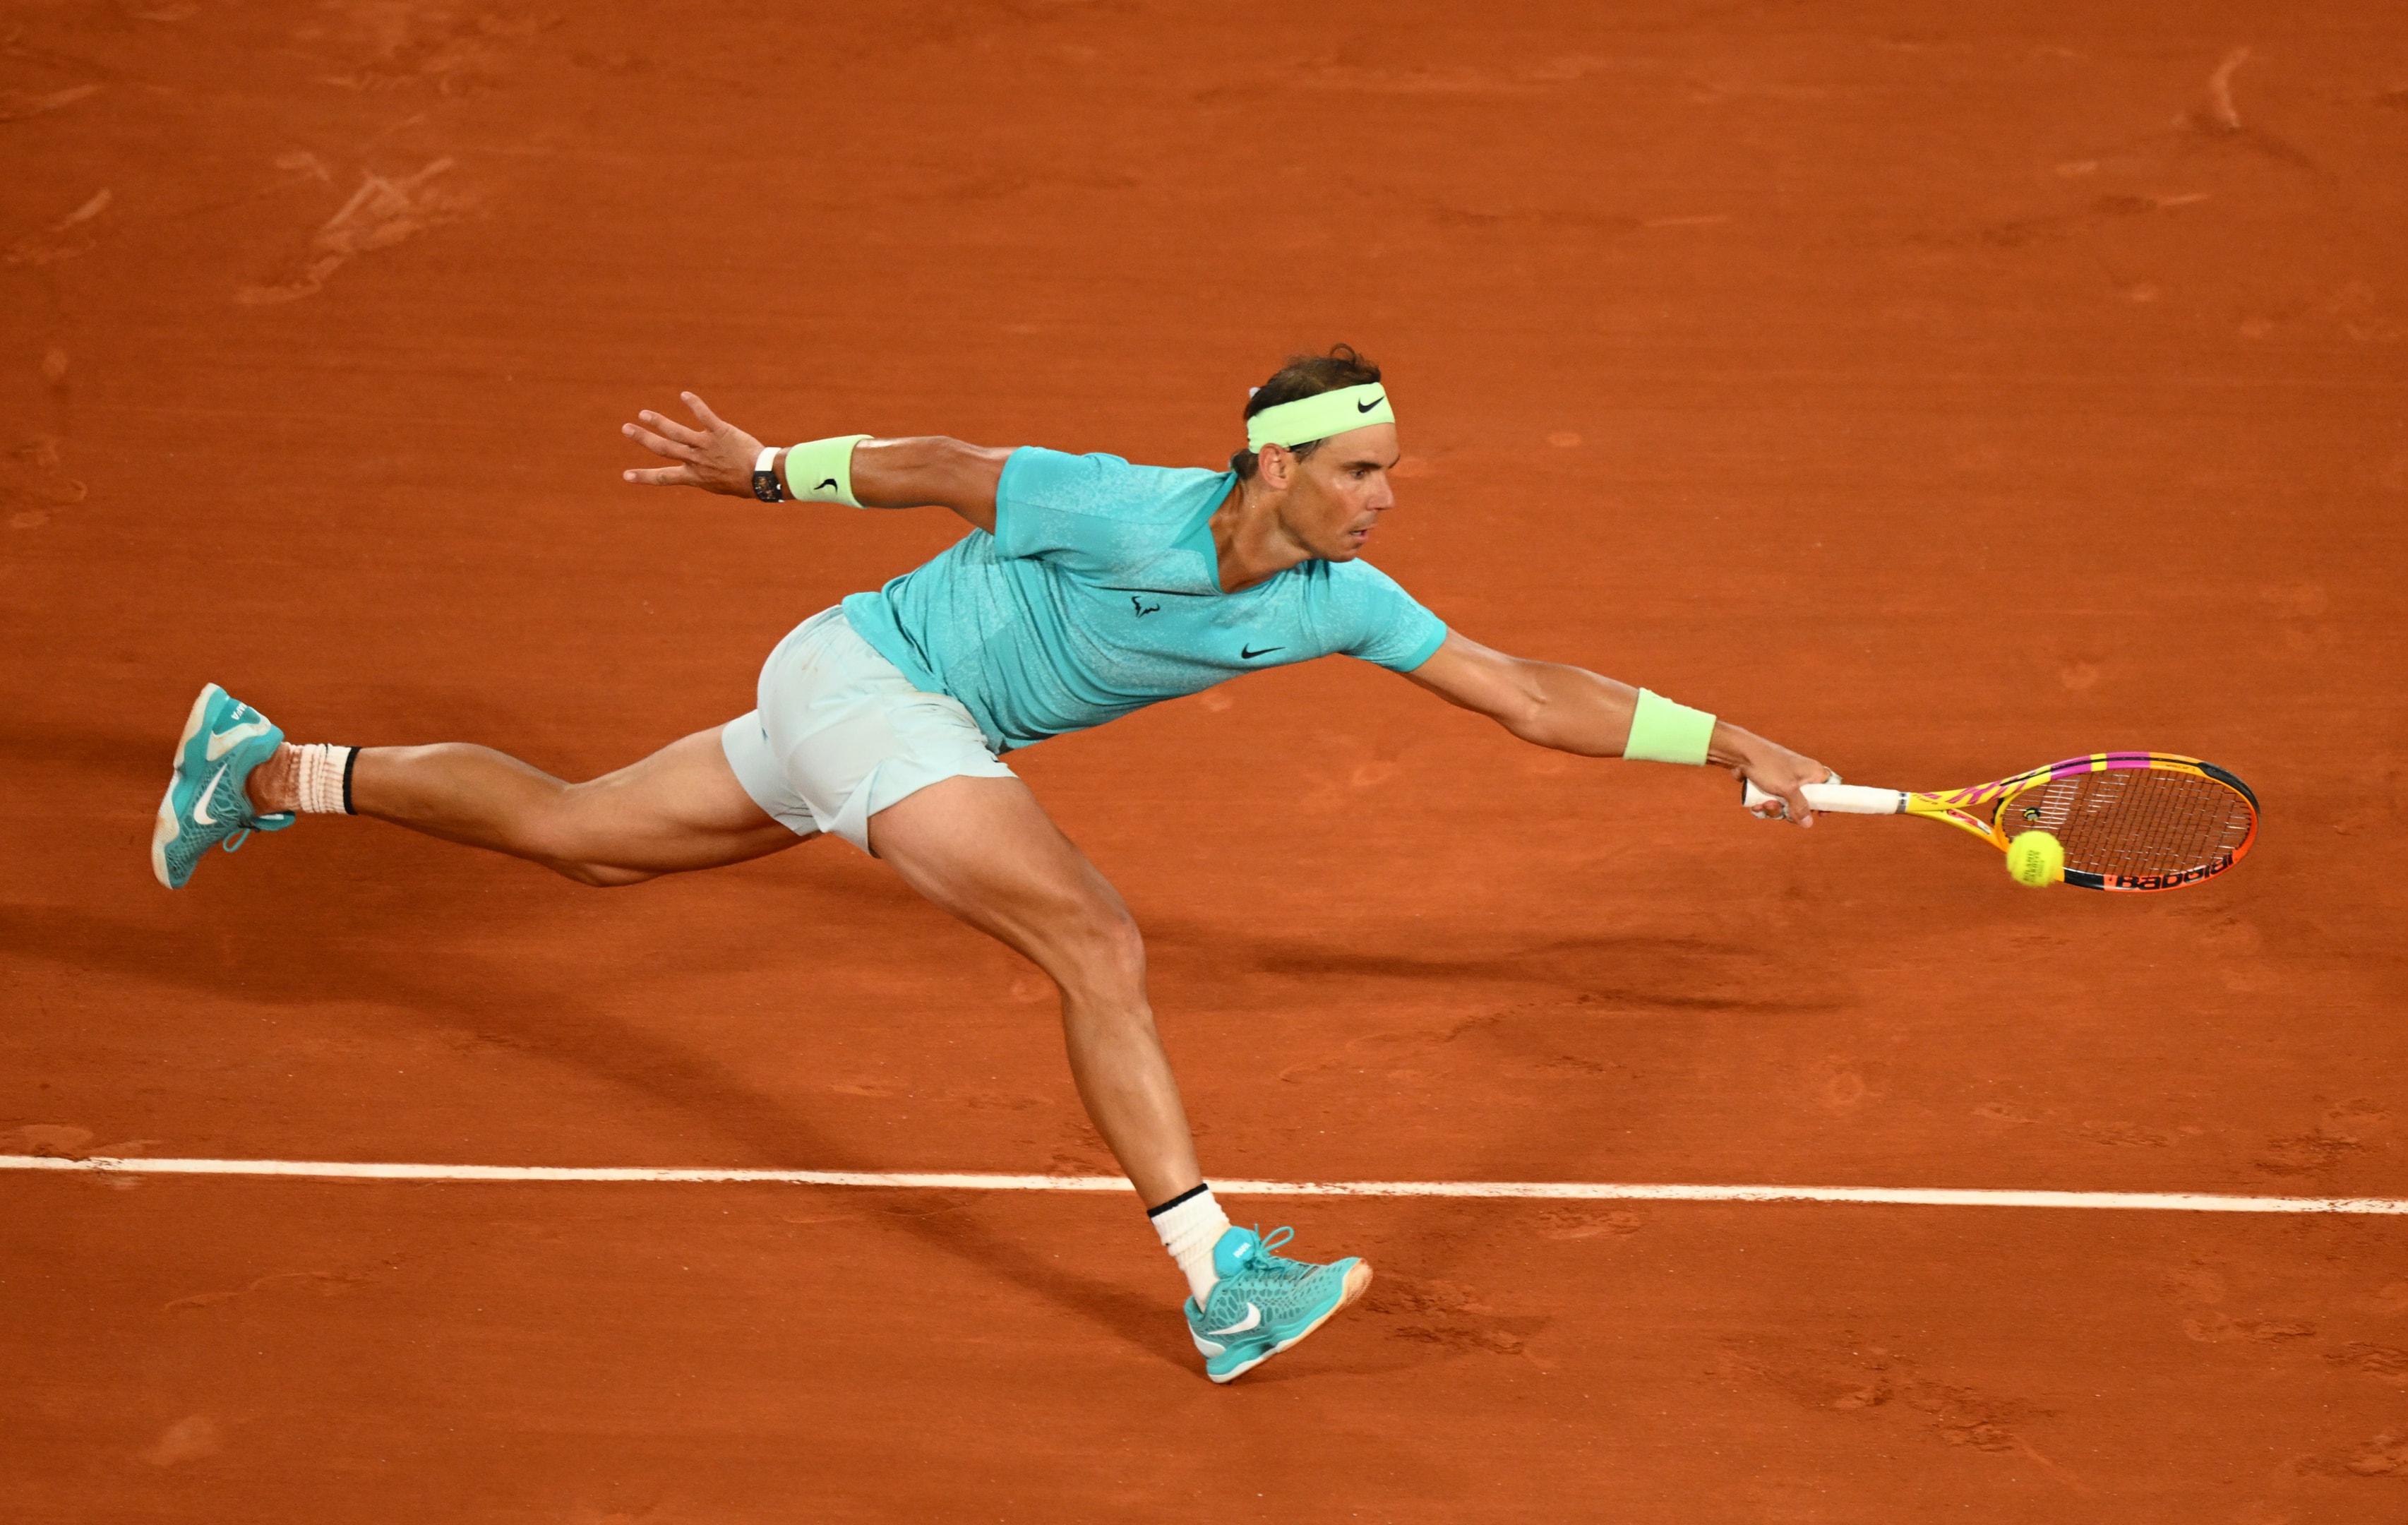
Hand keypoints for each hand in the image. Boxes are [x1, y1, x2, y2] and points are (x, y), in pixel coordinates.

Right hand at [621, 391, 762, 494]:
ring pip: (677, 432)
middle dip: (643, 439)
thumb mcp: (717, 485)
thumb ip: (703, 475)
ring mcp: (706, 445)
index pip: (663, 477)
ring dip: (658, 422)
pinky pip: (704, 415)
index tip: (626, 475)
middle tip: (626, 428)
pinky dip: (694, 404)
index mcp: (694, 476)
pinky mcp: (720, 431)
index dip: (644, 476)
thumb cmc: (742, 483)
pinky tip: (684, 395)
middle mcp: (696, 460)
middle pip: (663, 449)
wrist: (761, 477)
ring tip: (643, 414)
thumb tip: (696, 473)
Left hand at [1729, 736, 1835, 828]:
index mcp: (1813, 772)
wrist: (1740, 754)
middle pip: (1805, 804)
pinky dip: (1764, 806)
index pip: (1831, 789)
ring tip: (1764, 803)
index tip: (1819, 813)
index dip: (1827, 802)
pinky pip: (1772, 802)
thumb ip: (1800, 807)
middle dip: (1790, 811)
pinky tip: (1756, 805)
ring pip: (1786, 806)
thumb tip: (1808, 823)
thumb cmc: (1768, 766)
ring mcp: (1785, 781)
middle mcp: (1801, 777)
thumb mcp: (1788, 789)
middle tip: (1782, 808)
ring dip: (1773, 810)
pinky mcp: (1770, 785)